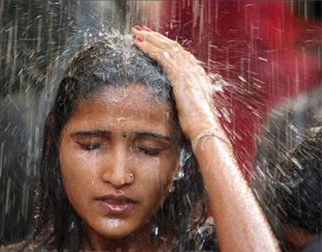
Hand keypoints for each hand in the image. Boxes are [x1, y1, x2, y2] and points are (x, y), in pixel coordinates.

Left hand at [132, 26, 222, 140]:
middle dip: (157, 38)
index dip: (167, 47)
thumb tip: (177, 104)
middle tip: (142, 32)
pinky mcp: (181, 76)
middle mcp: (195, 70)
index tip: (155, 41)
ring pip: (167, 49)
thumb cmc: (196, 126)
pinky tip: (139, 44)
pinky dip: (150, 48)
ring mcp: (189, 72)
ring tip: (137, 33)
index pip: (181, 56)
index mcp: (198, 77)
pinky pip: (163, 57)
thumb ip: (184, 101)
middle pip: (174, 48)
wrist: (203, 129)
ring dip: (151, 39)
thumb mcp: (189, 109)